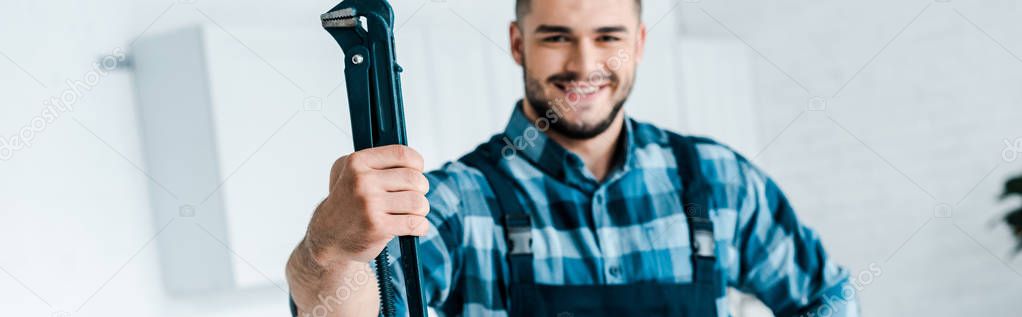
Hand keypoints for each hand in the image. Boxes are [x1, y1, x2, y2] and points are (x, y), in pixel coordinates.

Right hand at [304, 145, 430, 265]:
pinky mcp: (378, 227)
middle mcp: (362, 181)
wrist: (327, 238)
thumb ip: (374, 160)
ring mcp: (370, 205)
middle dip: (421, 189)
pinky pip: (415, 223)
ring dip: (421, 209)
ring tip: (412, 212)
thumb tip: (408, 158)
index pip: (402, 154)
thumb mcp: (346, 171)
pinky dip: (421, 226)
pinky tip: (413, 226)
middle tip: (413, 196)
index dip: (417, 164)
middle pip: (414, 179)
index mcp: (357, 163)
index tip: (416, 171)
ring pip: (418, 202)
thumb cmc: (343, 204)